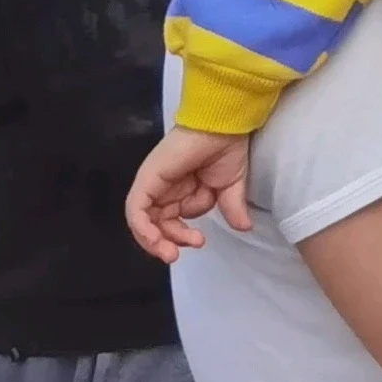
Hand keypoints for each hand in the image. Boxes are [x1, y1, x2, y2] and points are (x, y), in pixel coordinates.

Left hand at [125, 127, 251, 257]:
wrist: (222, 127)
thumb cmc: (226, 150)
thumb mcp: (231, 186)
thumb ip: (232, 208)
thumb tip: (245, 227)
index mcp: (180, 191)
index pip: (171, 222)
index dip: (181, 237)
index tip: (200, 242)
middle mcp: (162, 189)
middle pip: (156, 224)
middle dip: (167, 243)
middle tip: (179, 254)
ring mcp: (152, 184)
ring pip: (143, 222)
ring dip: (154, 242)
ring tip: (172, 252)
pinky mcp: (146, 180)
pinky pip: (136, 211)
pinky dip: (142, 229)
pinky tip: (155, 240)